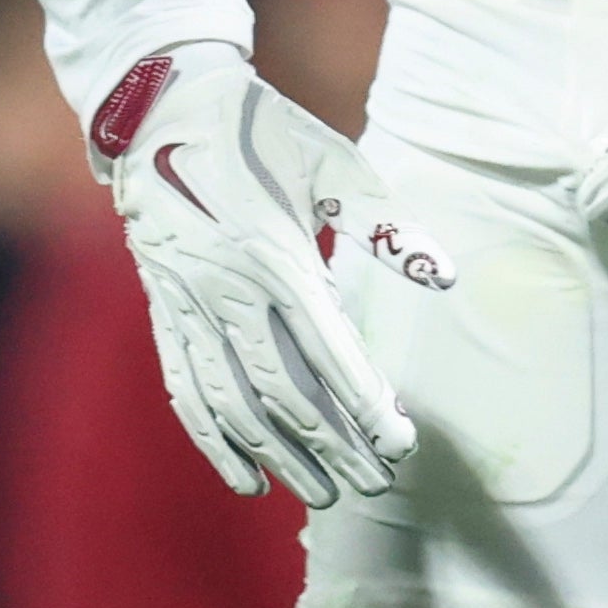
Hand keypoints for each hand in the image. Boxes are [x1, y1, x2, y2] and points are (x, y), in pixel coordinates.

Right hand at [93, 43, 418, 504]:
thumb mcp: (339, 167)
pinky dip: (214, 443)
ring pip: (234, 405)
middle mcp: (227, 293)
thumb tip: (444, 277)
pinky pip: (187, 393)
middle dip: (333, 445)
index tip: (400, 441)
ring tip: (323, 495)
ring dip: (279, 457)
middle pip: (284, 392)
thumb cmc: (268, 136)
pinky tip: (245, 478)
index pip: (329, 351)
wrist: (165, 112)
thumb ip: (389, 227)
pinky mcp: (163, 316)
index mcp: (276, 257)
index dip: (365, 403)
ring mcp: (187, 309)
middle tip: (377, 484)